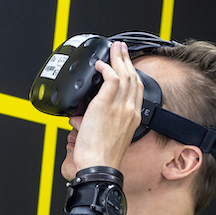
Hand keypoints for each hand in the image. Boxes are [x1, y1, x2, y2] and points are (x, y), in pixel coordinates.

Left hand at [71, 41, 143, 171]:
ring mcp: (120, 106)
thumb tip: (78, 119)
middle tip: (121, 49)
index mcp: (132, 118)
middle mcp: (129, 110)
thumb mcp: (104, 137)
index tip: (126, 66)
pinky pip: (111, 78)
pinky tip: (100, 65)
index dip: (132, 74)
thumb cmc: (100, 158)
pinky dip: (106, 68)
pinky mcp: (106, 104)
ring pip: (124, 74)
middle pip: (133, 78)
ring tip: (114, 49)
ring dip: (118, 59)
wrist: (98, 165)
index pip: (136, 90)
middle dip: (127, 61)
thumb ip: (93, 124)